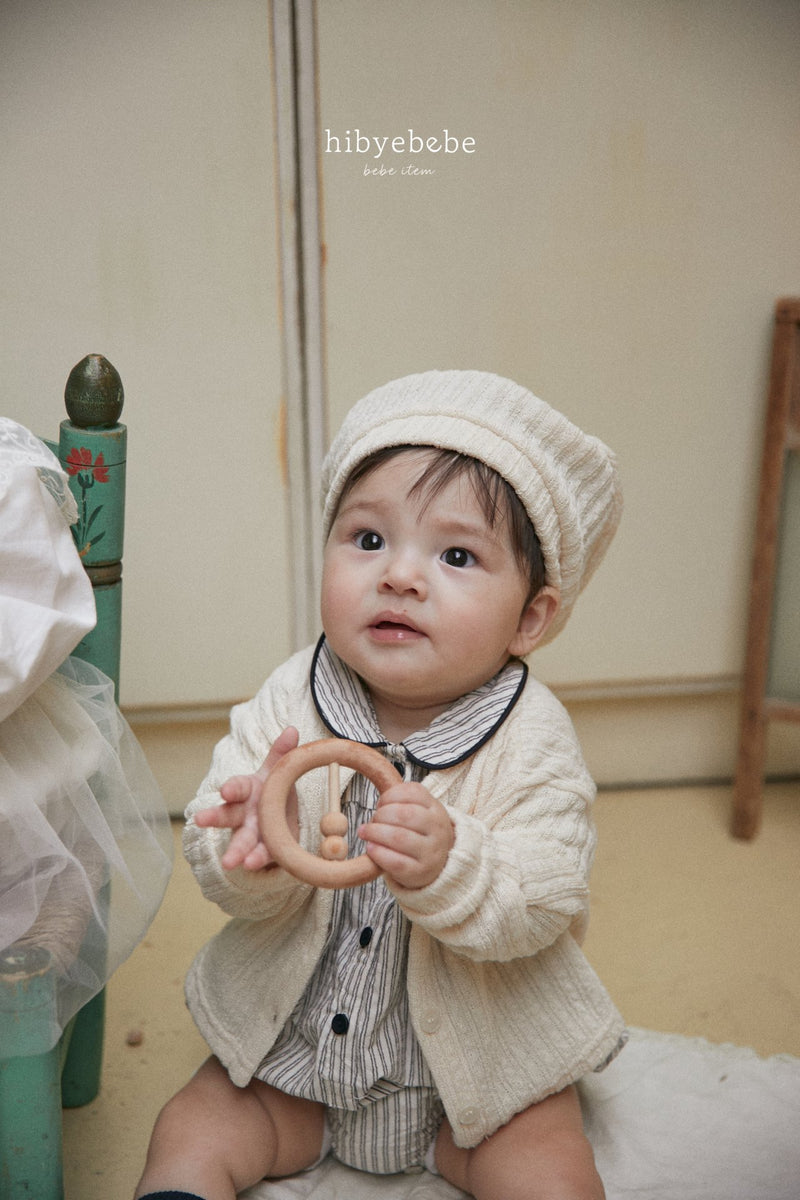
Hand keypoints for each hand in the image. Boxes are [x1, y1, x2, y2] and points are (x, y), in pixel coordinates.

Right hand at [193, 726, 299, 870]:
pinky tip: (252, 865)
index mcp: (246, 790)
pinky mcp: (263, 849)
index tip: (224, 790)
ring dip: (235, 851)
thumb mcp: (276, 772)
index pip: (236, 787)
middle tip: (199, 820)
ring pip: (240, 841)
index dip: (231, 788)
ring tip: (230, 862)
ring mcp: (250, 832)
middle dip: (214, 818)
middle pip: (226, 814)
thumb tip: (292, 730)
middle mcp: (243, 812)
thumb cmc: (271, 790)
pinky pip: (261, 855)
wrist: (279, 814)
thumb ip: (281, 754)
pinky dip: (257, 860)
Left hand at [358, 782, 453, 888]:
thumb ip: (403, 802)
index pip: (413, 792)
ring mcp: (431, 852)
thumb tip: (379, 800)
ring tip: (365, 832)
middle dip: (381, 815)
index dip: (390, 795)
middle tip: (372, 820)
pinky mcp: (420, 872)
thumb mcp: (421, 813)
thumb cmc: (420, 835)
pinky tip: (371, 848)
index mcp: (436, 809)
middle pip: (405, 814)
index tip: (381, 803)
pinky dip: (378, 852)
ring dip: (375, 832)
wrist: (438, 866)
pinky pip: (395, 861)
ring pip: (399, 837)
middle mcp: (437, 829)